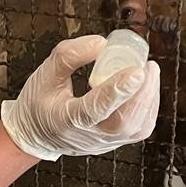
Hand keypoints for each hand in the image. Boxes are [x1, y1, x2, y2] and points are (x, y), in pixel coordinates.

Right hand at [0, 35, 159, 160]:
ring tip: (150, 73)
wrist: (36, 135)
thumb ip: (69, 56)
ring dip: (149, 99)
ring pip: (136, 129)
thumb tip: (102, 43)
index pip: (96, 108)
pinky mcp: (114, 143)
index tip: (136, 71)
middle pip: (124, 122)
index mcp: (66, 120)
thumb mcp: (45, 74)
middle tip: (147, 66)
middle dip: (142, 93)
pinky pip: (139, 130)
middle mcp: (88, 136)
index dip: (117, 90)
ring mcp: (104, 143)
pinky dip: (148, 108)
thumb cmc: (38, 103)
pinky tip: (147, 88)